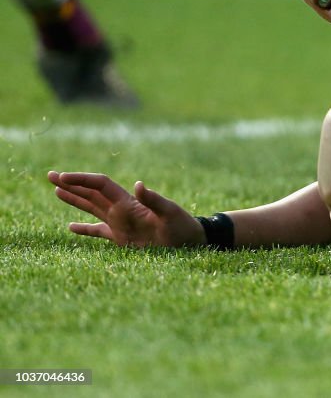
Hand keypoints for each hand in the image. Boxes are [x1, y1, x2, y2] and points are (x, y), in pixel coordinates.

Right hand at [47, 171, 204, 247]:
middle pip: (91, 192)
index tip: (62, 177)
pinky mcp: (122, 238)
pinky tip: (70, 228)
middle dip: (71, 184)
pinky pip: (98, 231)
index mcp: (128, 202)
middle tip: (50, 175)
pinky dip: (84, 229)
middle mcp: (121, 209)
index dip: (81, 180)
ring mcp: (120, 223)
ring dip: (74, 199)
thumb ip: (154, 200)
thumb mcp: (170, 213)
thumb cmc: (182, 228)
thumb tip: (138, 185)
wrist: (191, 243)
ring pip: (91, 208)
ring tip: (56, 191)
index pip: (99, 185)